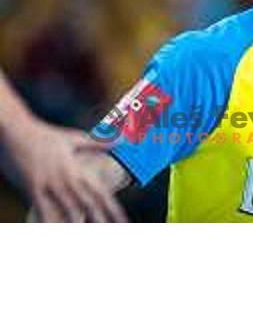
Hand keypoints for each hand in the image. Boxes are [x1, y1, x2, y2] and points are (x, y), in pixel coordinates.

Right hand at [6, 117, 126, 222]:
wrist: (16, 131)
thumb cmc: (46, 135)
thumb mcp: (74, 138)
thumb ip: (99, 143)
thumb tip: (122, 140)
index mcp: (78, 170)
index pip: (100, 193)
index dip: (113, 208)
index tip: (123, 221)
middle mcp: (66, 179)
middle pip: (89, 204)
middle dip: (102, 220)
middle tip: (116, 231)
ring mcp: (49, 184)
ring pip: (67, 210)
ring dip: (78, 225)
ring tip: (91, 235)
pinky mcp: (31, 188)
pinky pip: (42, 210)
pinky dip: (49, 223)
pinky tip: (56, 231)